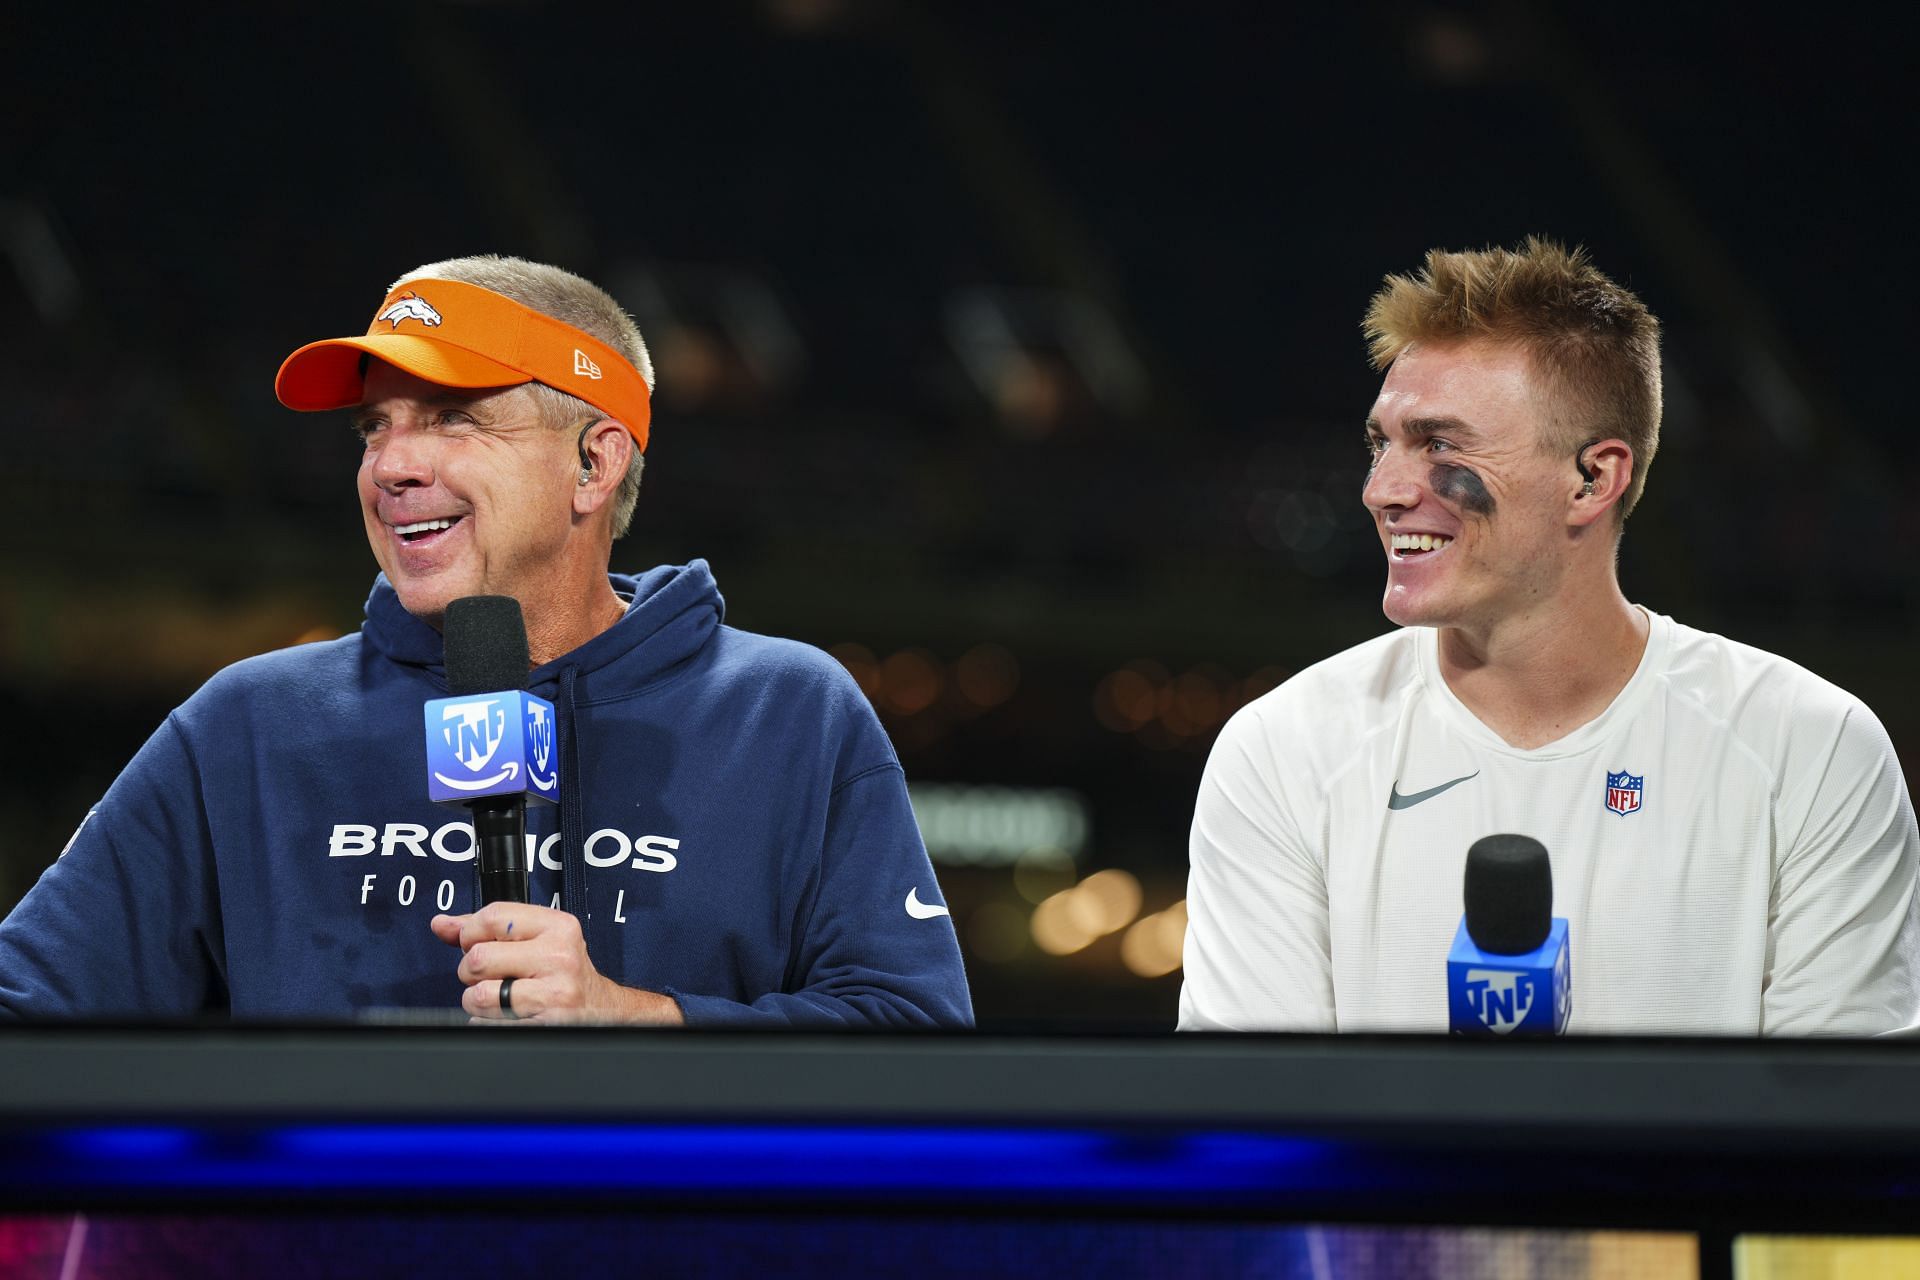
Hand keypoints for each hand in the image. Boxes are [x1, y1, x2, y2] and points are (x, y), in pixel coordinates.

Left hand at [429, 902, 684, 1026]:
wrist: (603, 1013)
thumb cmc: (563, 974)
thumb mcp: (536, 940)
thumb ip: (487, 929)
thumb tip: (442, 924)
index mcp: (558, 927)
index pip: (491, 917)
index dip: (470, 934)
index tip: (477, 943)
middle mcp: (559, 957)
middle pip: (478, 959)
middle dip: (473, 973)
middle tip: (494, 976)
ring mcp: (554, 994)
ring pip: (478, 996)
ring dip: (479, 1003)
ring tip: (502, 1000)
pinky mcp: (544, 1027)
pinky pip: (487, 1026)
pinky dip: (488, 1025)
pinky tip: (510, 1018)